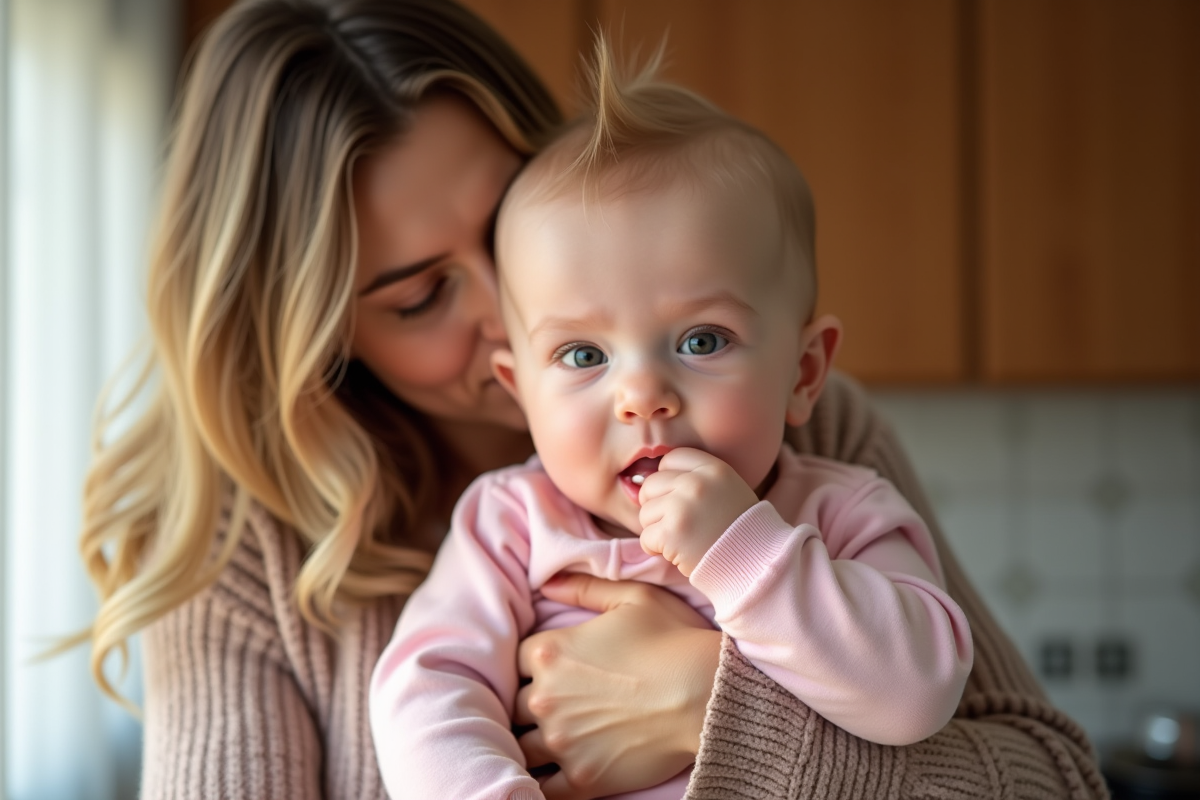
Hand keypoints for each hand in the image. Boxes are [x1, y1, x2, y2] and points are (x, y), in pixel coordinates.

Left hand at [515, 574, 720, 799]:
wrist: (706, 694)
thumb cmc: (673, 640)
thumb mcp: (633, 598)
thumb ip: (586, 587)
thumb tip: (549, 582)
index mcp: (550, 652)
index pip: (518, 661)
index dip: (537, 665)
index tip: (556, 670)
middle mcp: (545, 697)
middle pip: (516, 705)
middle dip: (535, 704)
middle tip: (561, 705)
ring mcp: (561, 741)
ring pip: (523, 747)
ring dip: (536, 743)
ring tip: (561, 739)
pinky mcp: (582, 778)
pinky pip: (544, 788)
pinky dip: (545, 783)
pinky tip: (560, 775)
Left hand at [637, 448, 758, 576]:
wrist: (756, 565)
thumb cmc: (740, 530)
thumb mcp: (729, 490)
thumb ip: (698, 479)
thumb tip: (654, 479)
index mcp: (713, 469)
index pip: (670, 459)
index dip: (668, 478)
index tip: (676, 497)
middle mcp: (696, 483)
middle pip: (651, 484)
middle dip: (656, 505)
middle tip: (674, 523)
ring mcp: (682, 507)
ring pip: (645, 512)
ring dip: (656, 529)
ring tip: (680, 539)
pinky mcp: (671, 533)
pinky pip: (646, 537)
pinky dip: (655, 549)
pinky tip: (675, 553)